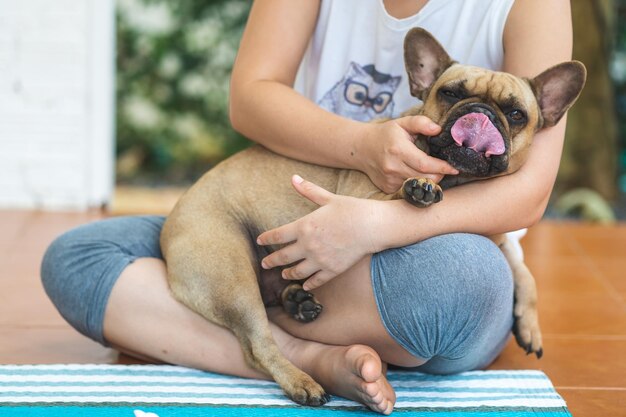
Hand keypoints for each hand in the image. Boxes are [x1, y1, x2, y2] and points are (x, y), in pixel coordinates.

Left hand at [257, 175, 382, 290]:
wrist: (373, 226)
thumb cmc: (351, 209)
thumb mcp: (328, 198)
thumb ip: (308, 190)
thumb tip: (293, 178)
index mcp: (304, 226)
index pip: (278, 236)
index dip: (266, 238)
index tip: (259, 241)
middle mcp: (308, 245)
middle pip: (283, 257)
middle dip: (271, 261)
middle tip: (264, 264)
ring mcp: (320, 260)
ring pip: (297, 272)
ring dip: (287, 274)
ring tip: (283, 275)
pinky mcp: (333, 270)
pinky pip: (316, 281)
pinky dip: (308, 284)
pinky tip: (305, 285)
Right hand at [357, 115, 457, 192]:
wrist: (361, 148)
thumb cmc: (385, 135)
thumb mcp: (402, 123)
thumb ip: (421, 123)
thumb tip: (438, 129)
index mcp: (398, 150)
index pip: (425, 164)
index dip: (442, 168)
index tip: (454, 168)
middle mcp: (393, 167)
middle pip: (425, 178)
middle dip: (439, 175)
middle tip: (444, 168)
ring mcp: (389, 180)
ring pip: (418, 185)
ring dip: (428, 180)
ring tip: (430, 171)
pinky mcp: (388, 188)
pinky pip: (409, 189)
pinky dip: (416, 183)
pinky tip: (414, 174)